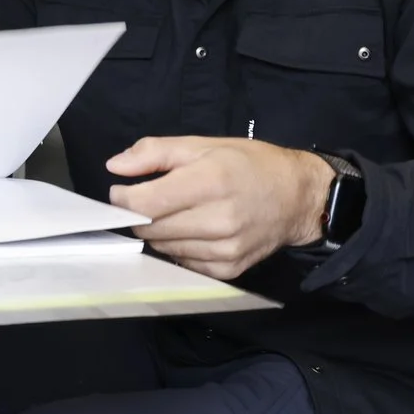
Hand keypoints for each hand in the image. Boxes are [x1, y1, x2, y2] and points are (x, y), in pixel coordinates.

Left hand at [104, 136, 335, 279]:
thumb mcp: (203, 144)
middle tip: (152, 201)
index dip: (123, 199)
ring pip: (163, 248)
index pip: (146, 203)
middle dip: (140, 215)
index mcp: (210, 181)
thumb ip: (154, 152)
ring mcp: (226, 248)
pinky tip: (194, 231)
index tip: (122, 192)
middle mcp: (219, 219)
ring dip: (159, 233)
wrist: (298, 197)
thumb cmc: (250, 165)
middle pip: (150, 229)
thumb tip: (114, 167)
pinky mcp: (230, 269)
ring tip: (177, 213)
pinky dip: (180, 248)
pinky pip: (185, 263)